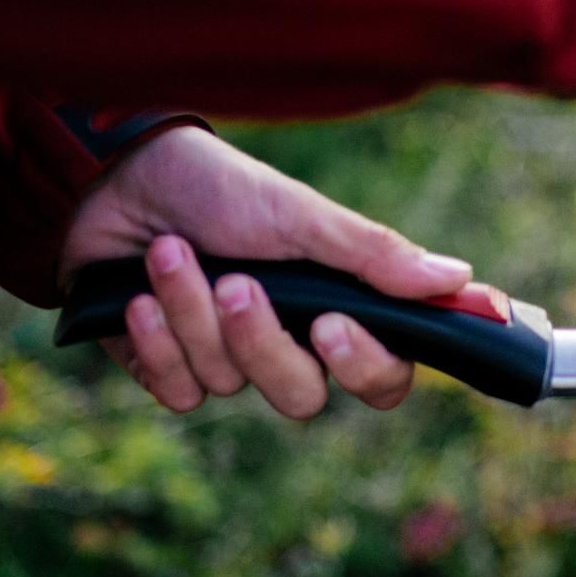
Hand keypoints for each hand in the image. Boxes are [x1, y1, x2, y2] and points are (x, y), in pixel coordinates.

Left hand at [59, 127, 471, 418]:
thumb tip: (460, 280)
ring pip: (230, 384)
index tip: (331, 322)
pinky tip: (137, 295)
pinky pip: (179, 390)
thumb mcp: (300, 214)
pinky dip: (156, 339)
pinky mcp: (170, 369)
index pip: (381, 377)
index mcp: (335, 307)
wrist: (115, 179)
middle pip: (303, 397)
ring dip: (193, 313)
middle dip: (261, 341)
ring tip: (168, 252)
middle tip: (238, 282)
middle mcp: (289, 343)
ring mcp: (228, 361)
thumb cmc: (219, 189)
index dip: (364, 366)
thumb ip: (374, 254)